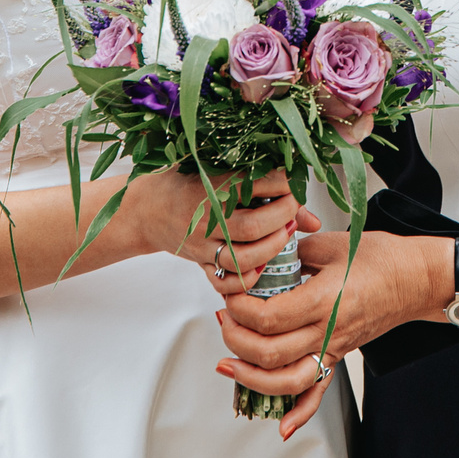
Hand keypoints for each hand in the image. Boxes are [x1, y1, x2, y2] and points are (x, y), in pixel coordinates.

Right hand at [126, 167, 306, 279]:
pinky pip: (226, 281)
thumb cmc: (188, 186)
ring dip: (272, 247)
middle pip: (254, 225)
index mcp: (211, 186)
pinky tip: (263, 267)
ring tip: (284, 234)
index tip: (293, 182)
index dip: (283, 183)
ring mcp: (202, 243)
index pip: (257, 183)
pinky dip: (249, 279)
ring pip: (243, 256)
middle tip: (293, 208)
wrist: (146, 209)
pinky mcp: (200, 263)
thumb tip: (313, 220)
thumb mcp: (219, 177)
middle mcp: (206, 217)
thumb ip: (265, 192)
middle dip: (283, 217)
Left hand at [216, 230, 437, 439]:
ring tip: (228, 365)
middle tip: (224, 320)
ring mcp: (335, 348)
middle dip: (235, 341)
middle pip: (271, 353)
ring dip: (252, 378)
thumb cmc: (381, 258)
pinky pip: (319, 392)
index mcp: (324, 299)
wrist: (417, 279)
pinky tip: (282, 426)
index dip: (240, 309)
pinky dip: (299, 413)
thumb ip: (294, 252)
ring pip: (288, 382)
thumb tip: (264, 257)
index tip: (230, 295)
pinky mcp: (339, 356)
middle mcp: (328, 330)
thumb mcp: (333, 243)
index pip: (269, 318)